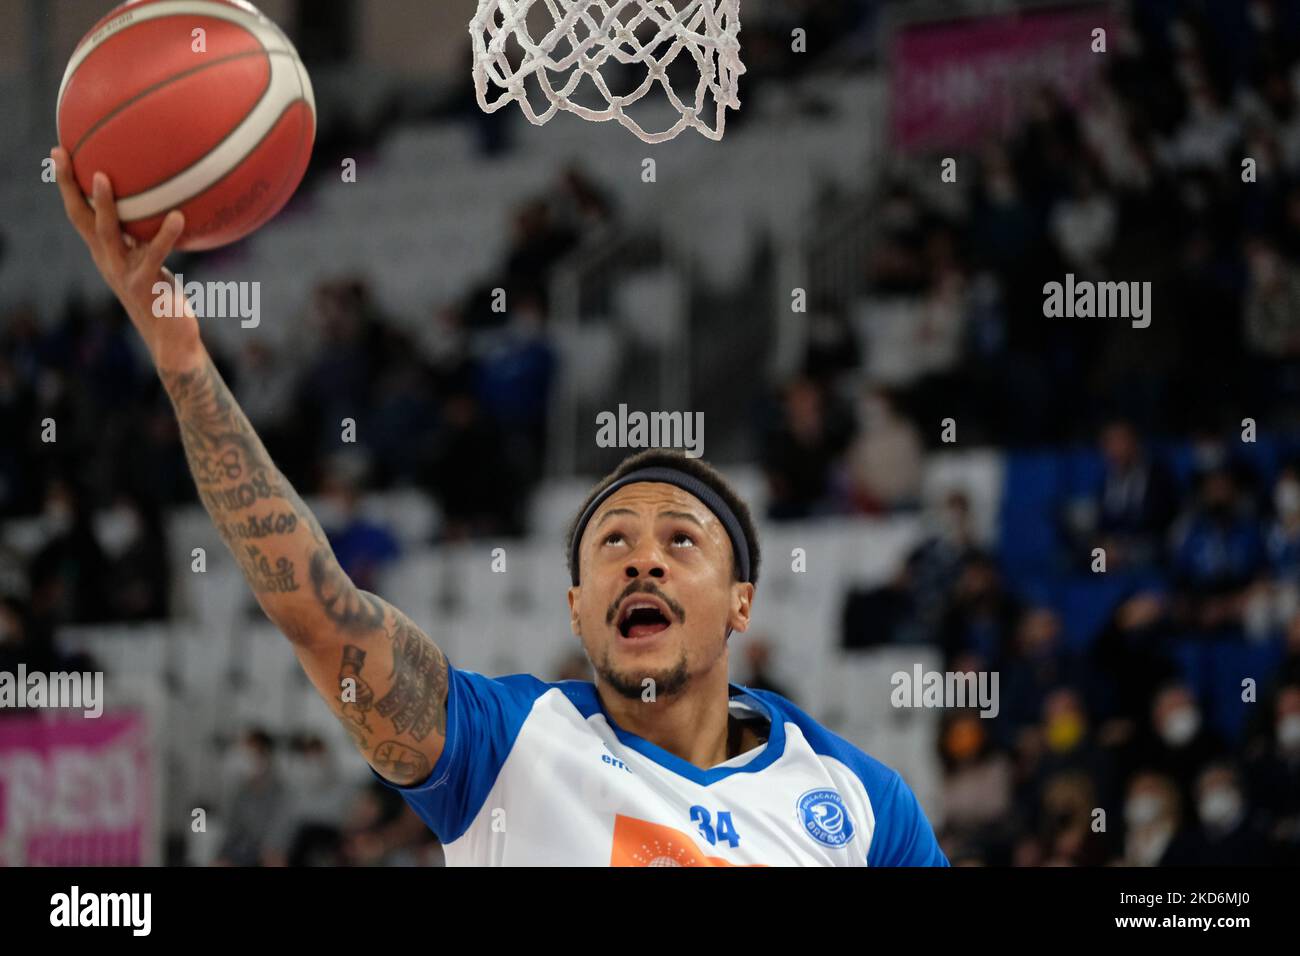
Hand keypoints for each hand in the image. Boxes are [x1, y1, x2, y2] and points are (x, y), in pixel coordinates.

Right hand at [51, 146, 200, 368]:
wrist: (169, 336)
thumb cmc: (162, 294)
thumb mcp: (149, 262)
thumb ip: (145, 238)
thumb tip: (157, 205)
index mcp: (105, 252)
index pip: (80, 214)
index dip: (67, 185)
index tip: (60, 154)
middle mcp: (108, 259)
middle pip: (81, 217)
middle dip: (69, 186)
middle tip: (63, 155)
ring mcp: (123, 272)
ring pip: (107, 232)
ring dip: (104, 205)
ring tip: (103, 176)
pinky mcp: (145, 283)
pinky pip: (155, 253)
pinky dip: (166, 234)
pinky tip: (178, 216)